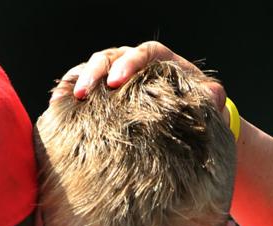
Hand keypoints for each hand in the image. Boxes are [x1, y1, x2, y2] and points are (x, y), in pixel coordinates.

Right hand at [52, 41, 225, 108]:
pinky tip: (57, 106)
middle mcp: (133, 63)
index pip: (142, 54)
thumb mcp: (206, 103)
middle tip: (86, 92)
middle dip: (95, 73)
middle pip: (109, 57)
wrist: (183, 123)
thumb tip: (215, 95)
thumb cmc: (194, 109)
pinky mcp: (102, 93)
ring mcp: (114, 76)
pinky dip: (69, 93)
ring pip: (92, 69)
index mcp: (159, 60)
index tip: (117, 81)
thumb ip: (210, 97)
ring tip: (67, 100)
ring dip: (79, 82)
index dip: (129, 64)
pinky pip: (81, 86)